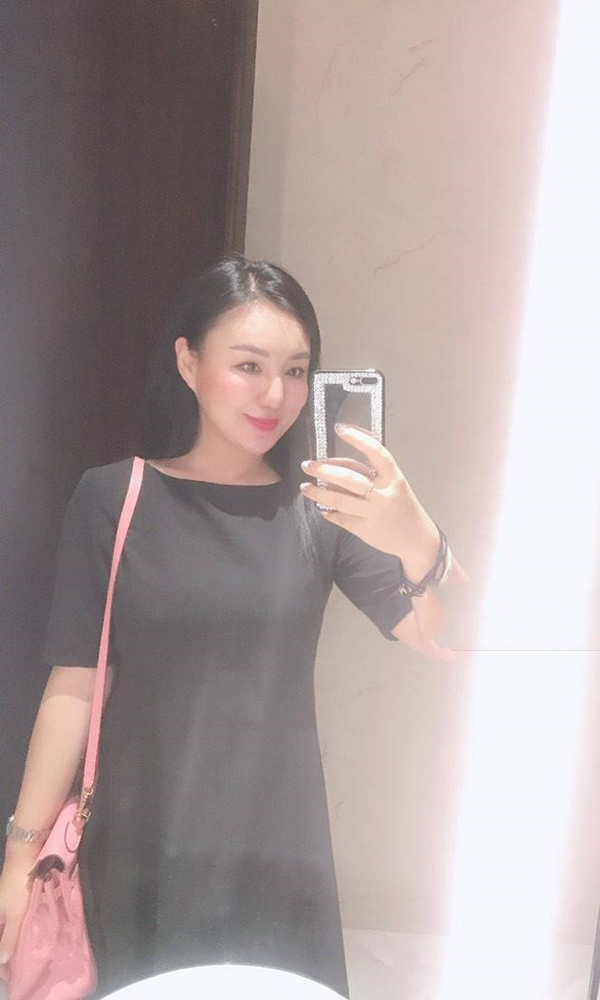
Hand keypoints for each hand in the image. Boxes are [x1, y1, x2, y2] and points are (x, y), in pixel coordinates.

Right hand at [0, 862, 32, 977]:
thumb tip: (2, 960)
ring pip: (4, 934)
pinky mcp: (10, 903)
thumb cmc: (18, 889)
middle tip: (17, 970)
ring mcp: (1, 909)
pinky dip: (14, 934)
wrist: (23, 859)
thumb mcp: (15, 915)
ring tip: (22, 958)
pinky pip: (9, 924)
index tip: (11, 977)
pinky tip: (24, 938)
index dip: (1, 966)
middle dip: (4, 957)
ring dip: (10, 946)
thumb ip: (8, 938)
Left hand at [300, 422, 440, 578]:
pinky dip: (329, 512)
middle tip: (307, 464)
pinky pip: (341, 518)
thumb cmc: (402, 506)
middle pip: (350, 478)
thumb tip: (335, 465)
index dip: (357, 438)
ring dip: (319, 493)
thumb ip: (370, 474)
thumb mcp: (394, 485)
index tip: (339, 428)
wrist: (417, 539)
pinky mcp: (365, 530)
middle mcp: (383, 494)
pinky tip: (321, 508)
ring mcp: (373, 513)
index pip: (376, 452)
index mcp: (393, 477)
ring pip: (340, 500)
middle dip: (325, 470)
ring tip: (305, 487)